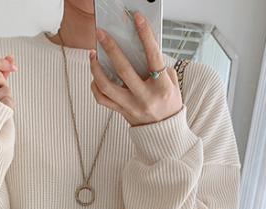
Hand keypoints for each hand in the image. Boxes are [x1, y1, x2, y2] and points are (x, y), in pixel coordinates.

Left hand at [90, 11, 182, 126]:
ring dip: (96, 68)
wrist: (164, 133)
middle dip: (111, 48)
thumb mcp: (172, 85)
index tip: (137, 19)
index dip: (145, 35)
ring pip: (107, 86)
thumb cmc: (169, 105)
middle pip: (124, 69)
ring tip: (92, 55)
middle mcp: (145, 97)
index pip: (153, 57)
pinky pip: (102, 99)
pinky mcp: (122, 112)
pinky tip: (94, 76)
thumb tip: (143, 48)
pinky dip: (95, 87)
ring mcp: (131, 106)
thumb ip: (160, 68)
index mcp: (162, 88)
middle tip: (101, 34)